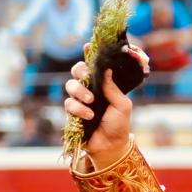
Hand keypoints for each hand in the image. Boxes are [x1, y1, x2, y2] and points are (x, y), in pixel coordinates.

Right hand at [63, 43, 133, 167]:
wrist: (111, 146)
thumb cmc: (119, 124)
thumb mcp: (122, 105)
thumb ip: (114, 89)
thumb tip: (107, 70)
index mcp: (104, 84)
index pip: (95, 66)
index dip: (90, 54)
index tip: (88, 46)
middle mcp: (91, 89)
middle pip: (77, 71)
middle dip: (80, 70)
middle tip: (87, 77)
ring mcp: (80, 100)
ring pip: (70, 85)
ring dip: (80, 91)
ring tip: (91, 101)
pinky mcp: (72, 112)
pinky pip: (69, 103)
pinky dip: (79, 109)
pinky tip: (89, 116)